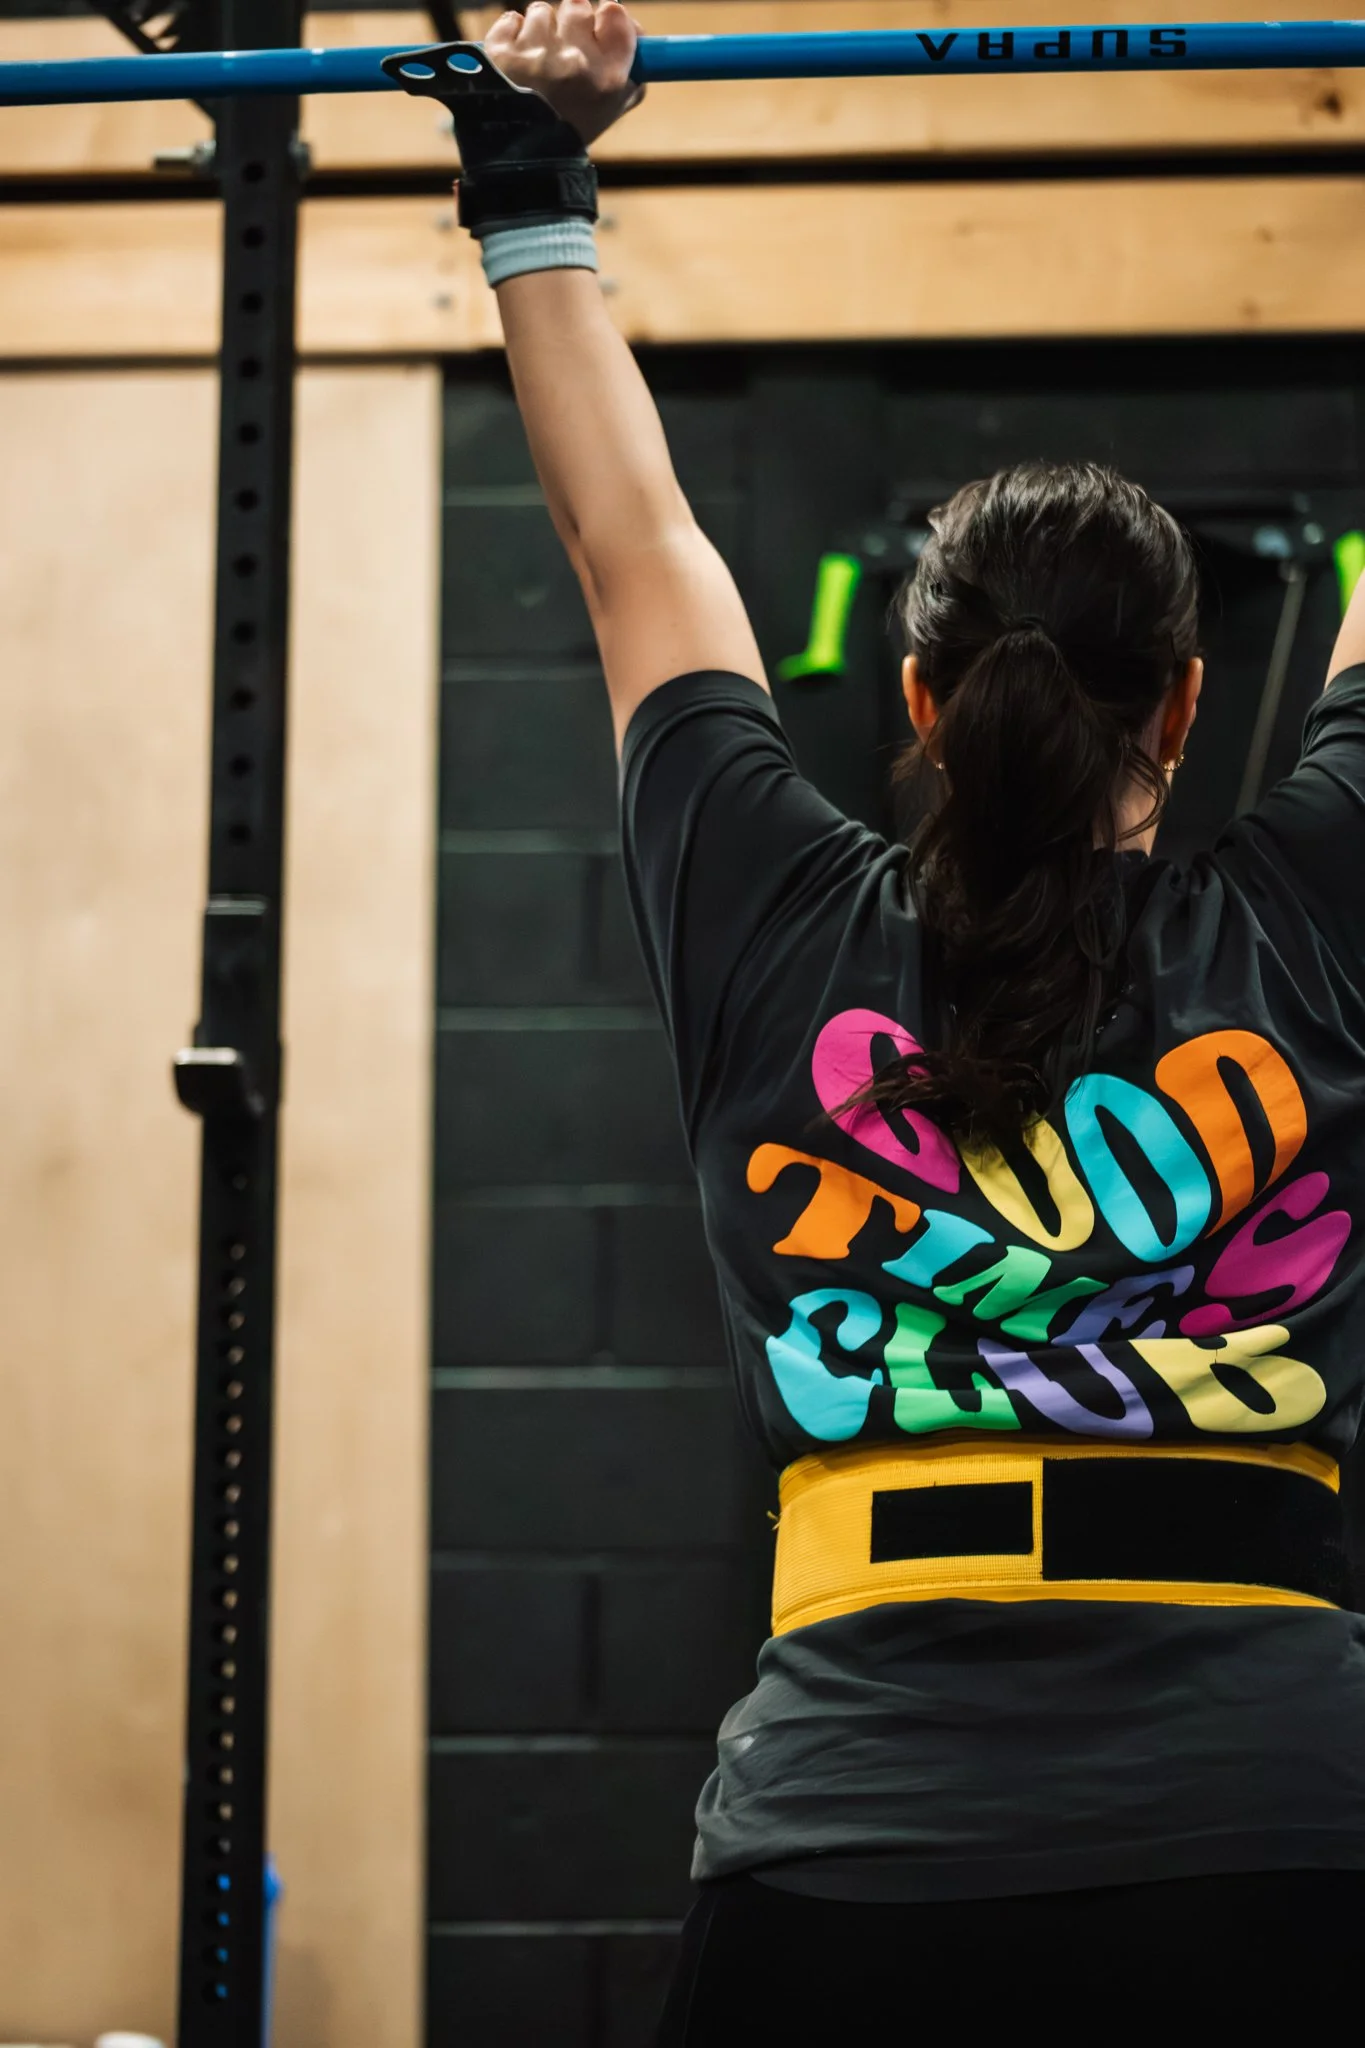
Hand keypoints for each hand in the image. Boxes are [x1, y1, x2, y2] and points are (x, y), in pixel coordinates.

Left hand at [483, 0, 644, 144]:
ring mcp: (536, 55)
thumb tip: (635, 33)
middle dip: (570, 23)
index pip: (615, 13)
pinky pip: (510, 20)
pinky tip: (516, 61)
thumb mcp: (609, 111)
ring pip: (542, 11)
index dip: (605, 16)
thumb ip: (629, 74)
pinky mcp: (502, 52)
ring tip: (536, 62)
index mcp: (608, 76)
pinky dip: (512, 36)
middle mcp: (575, 61)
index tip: (598, 25)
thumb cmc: (568, 133)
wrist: (521, 160)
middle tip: (563, 48)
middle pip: (577, 6)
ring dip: (540, 30)